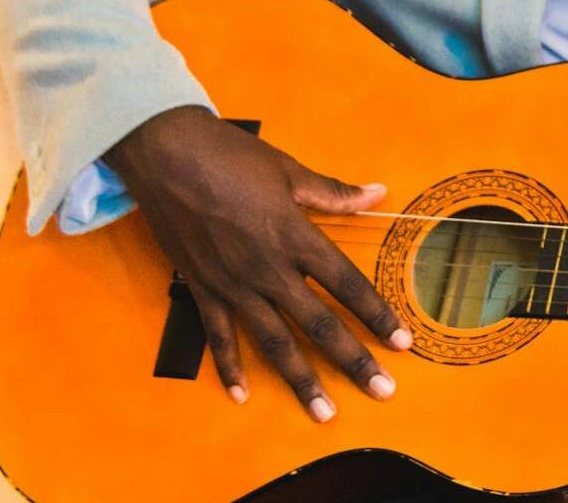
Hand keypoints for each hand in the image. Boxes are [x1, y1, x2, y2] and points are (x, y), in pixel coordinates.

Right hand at [104, 105, 411, 421]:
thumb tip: (378, 193)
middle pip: (318, 324)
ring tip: (324, 412)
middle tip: (381, 391)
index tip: (402, 342)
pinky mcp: (201, 288)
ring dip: (300, 380)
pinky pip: (218, 335)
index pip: (347, 285)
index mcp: (296, 237)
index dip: (377, 314)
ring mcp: (233, 283)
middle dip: (352, 360)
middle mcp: (269, 268)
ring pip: (273, 342)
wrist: (165, 154)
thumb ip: (334, 193)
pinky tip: (242, 393)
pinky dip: (230, 366)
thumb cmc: (231, 157)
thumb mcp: (289, 171)